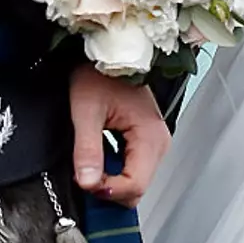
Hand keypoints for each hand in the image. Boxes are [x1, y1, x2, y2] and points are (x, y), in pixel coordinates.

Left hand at [70, 64, 169, 207]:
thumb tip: (88, 182)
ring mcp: (154, 142)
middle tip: (85, 175)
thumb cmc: (98, 73)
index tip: (85, 181)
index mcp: (150, 135)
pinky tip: (99, 160)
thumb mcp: (86, 110)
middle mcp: (158, 142)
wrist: (106, 52)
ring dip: (112, 181)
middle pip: (138, 188)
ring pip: (136, 181)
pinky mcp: (145, 141)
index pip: (135, 185)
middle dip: (110, 189)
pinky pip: (133, 168)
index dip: (108, 190)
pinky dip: (115, 172)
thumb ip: (88, 148)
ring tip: (90, 166)